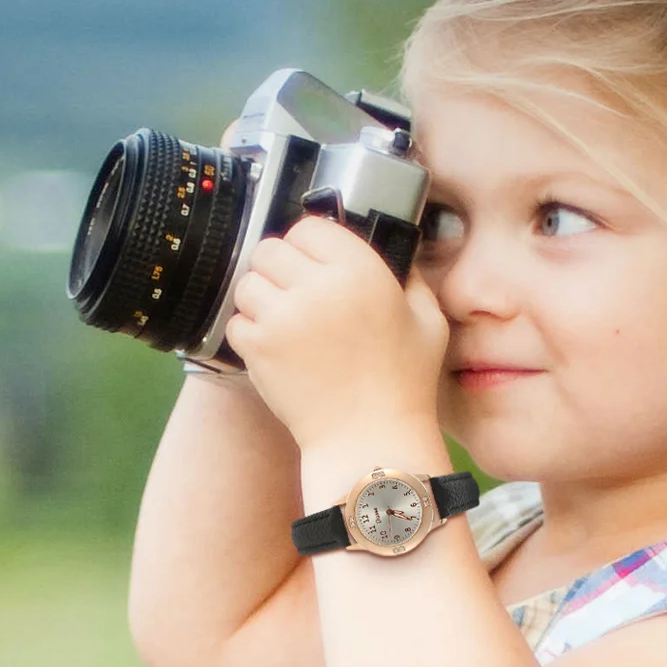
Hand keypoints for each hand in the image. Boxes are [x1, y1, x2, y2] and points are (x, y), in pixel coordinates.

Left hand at [223, 214, 447, 450]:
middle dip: (280, 268)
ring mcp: (283, 317)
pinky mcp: (259, 348)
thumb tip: (396, 254)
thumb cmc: (403, 386)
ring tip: (283, 320)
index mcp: (360, 271)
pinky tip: (276, 347)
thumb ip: (410, 278)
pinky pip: (237, 321)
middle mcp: (318, 287)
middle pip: (270, 249)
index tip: (315, 264)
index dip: (310, 245)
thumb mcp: (428, 321)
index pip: (310, 227)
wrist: (370, 440)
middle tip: (294, 293)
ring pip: (248, 282)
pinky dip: (250, 331)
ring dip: (261, 297)